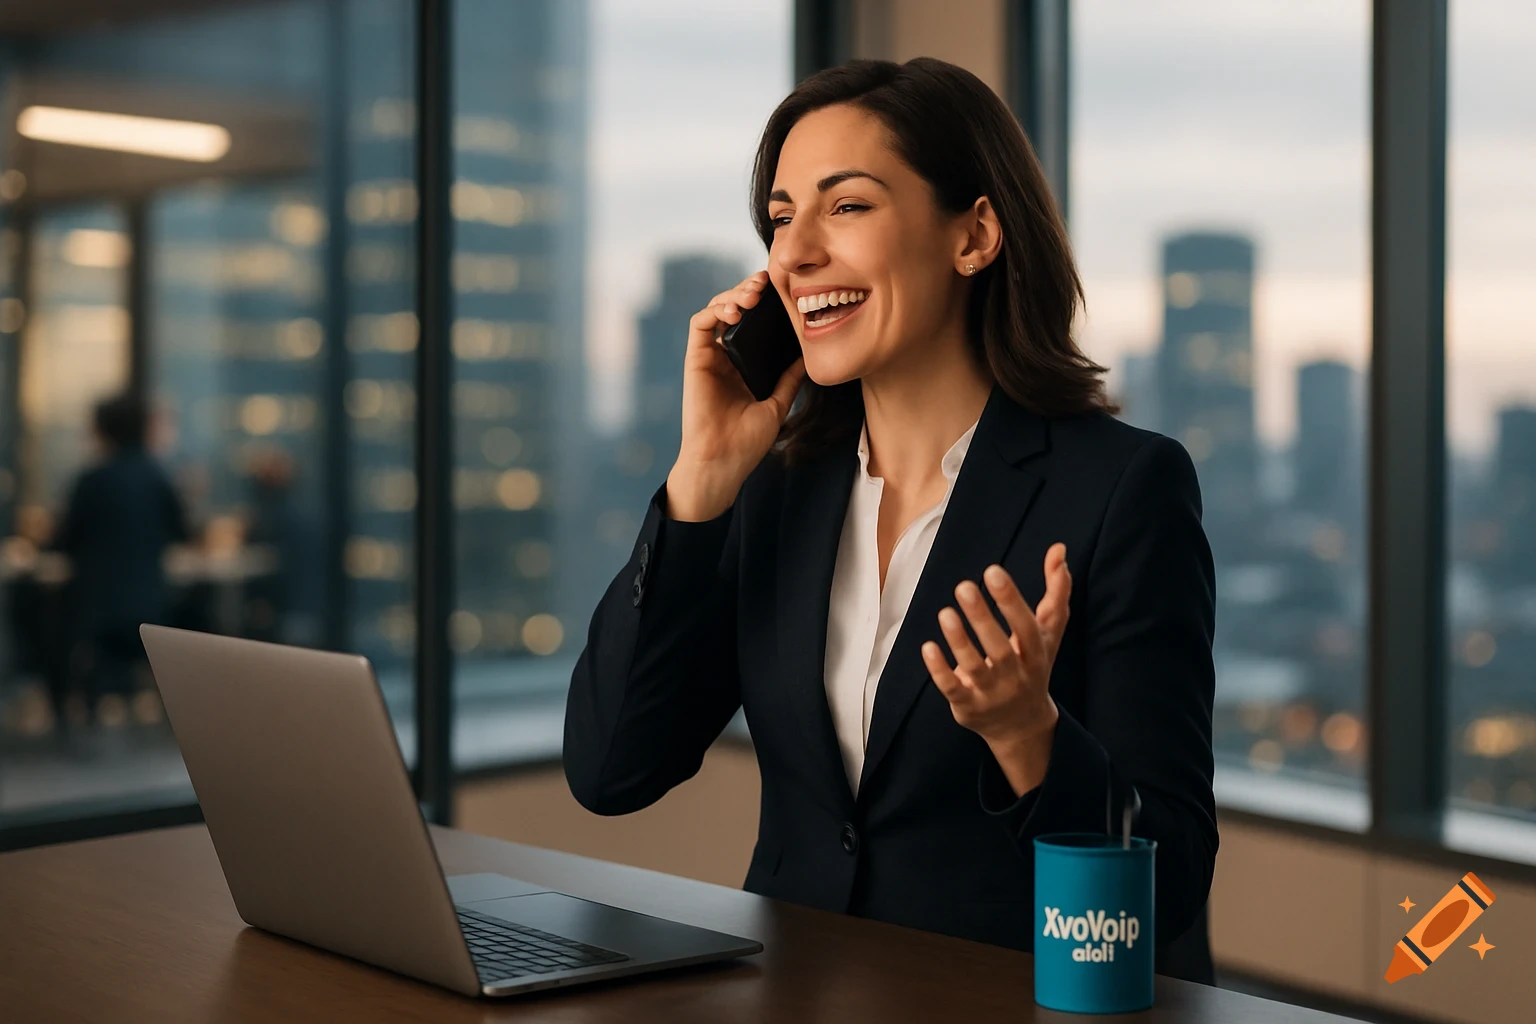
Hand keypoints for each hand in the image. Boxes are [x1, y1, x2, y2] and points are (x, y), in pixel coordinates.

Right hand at [666, 270, 805, 520]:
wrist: (724, 461)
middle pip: (735, 310)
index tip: (784, 291)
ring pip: (716, 310)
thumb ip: (789, 380)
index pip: (753, 324)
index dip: (765, 304)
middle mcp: (725, 357)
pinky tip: (735, 310)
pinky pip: (700, 324)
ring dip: (733, 295)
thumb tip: (808, 357)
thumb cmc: (747, 442)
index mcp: (744, 366)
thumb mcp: (777, 405)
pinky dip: (716, 310)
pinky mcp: (695, 359)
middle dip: (750, 291)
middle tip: (768, 282)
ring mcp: (709, 357)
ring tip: (753, 293)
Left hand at [921, 543, 1071, 795]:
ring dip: (959, 640)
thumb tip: (1059, 549)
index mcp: (1037, 655)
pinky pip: (952, 688)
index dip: (1011, 601)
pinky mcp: (968, 707)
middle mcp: (1016, 676)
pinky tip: (927, 646)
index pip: (1027, 627)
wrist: (1022, 726)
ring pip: (975, 668)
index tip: (993, 571)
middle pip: (1001, 649)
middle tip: (964, 586)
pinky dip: (940, 669)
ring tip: (945, 612)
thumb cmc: (1032, 667)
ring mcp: (991, 694)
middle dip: (983, 618)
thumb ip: (1056, 591)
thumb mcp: (1048, 634)